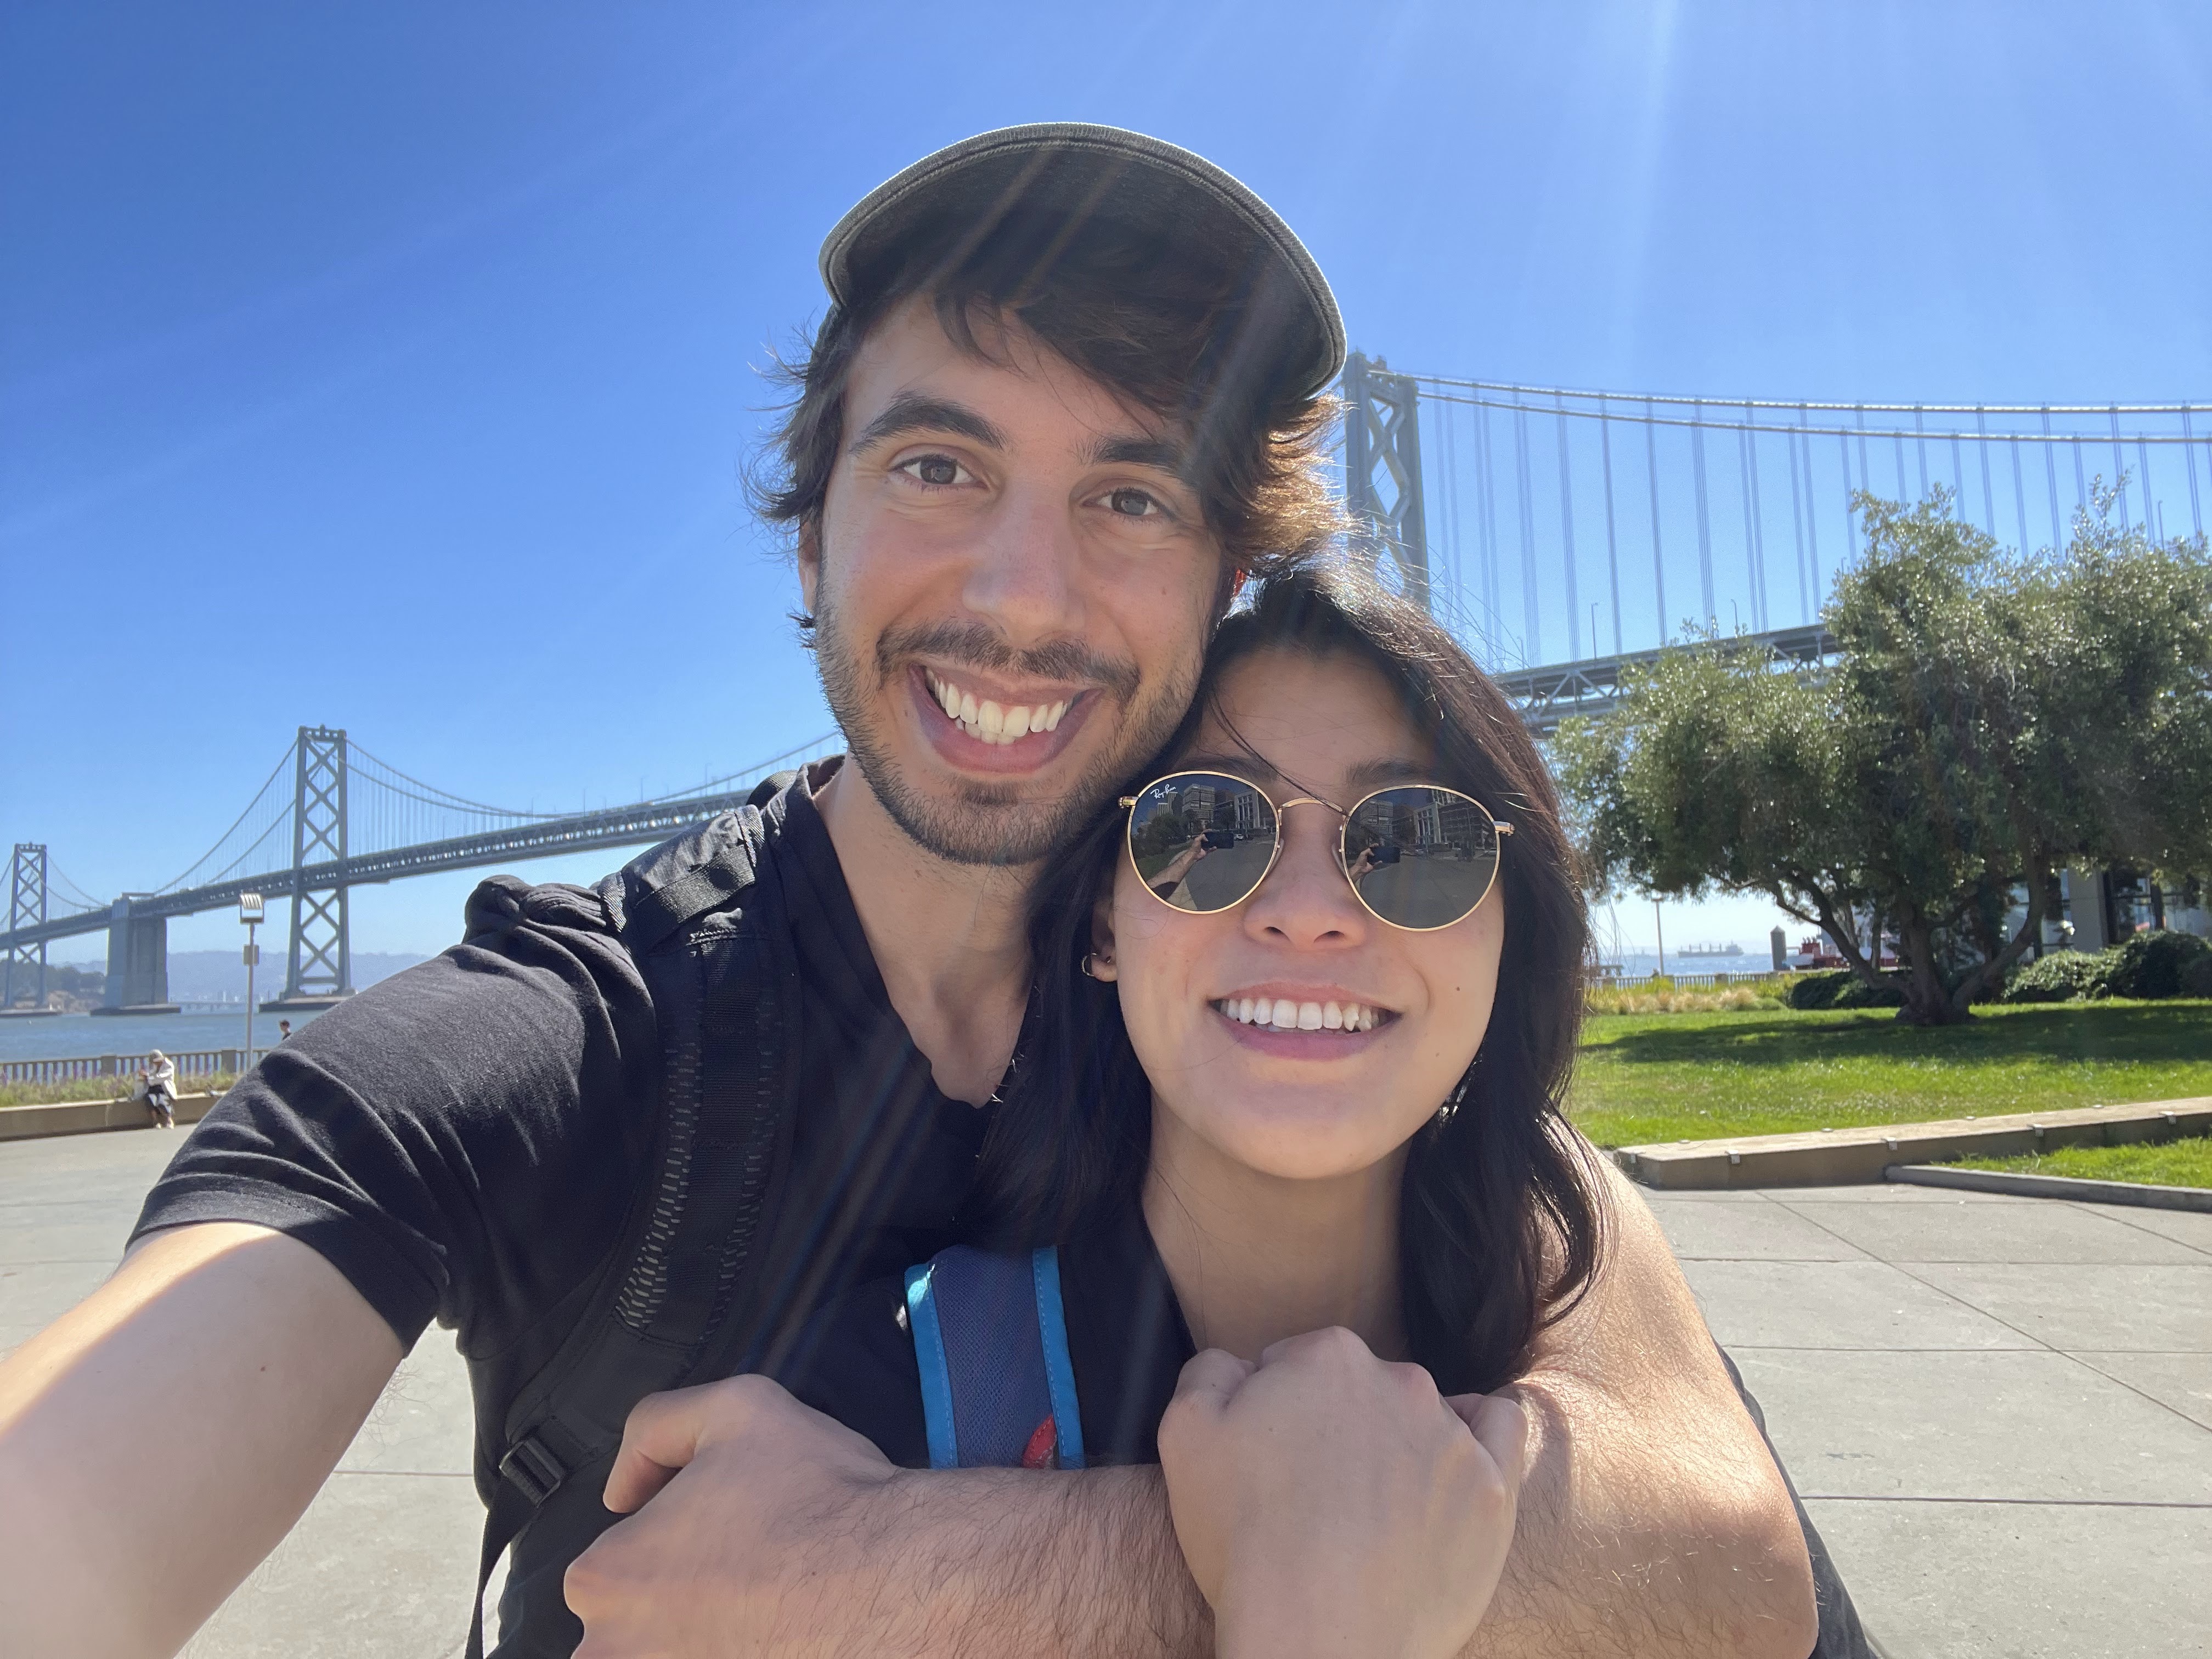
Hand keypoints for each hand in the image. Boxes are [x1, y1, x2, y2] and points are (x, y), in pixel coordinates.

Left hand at [566, 1374, 903, 1657]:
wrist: (901, 1584)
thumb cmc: (825, 1505)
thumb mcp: (737, 1407)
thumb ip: (656, 1425)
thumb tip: (624, 1485)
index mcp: (606, 1579)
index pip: (612, 1563)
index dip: (672, 1540)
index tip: (724, 1536)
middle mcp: (613, 1653)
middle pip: (634, 1627)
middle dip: (684, 1602)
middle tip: (752, 1576)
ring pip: (669, 1652)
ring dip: (706, 1637)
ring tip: (770, 1611)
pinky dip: (741, 1654)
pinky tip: (780, 1636)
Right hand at [1156, 1328, 1527, 1658]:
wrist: (1317, 1637)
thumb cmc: (1244, 1540)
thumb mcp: (1183, 1433)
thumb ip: (1212, 1371)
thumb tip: (1243, 1365)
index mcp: (1326, 1357)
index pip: (1295, 1366)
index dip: (1275, 1413)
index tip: (1269, 1464)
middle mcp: (1399, 1380)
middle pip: (1359, 1388)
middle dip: (1335, 1425)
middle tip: (1313, 1494)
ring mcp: (1453, 1435)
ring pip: (1422, 1413)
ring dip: (1396, 1443)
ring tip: (1370, 1511)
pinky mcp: (1493, 1490)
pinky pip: (1499, 1429)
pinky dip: (1478, 1435)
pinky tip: (1450, 1465)